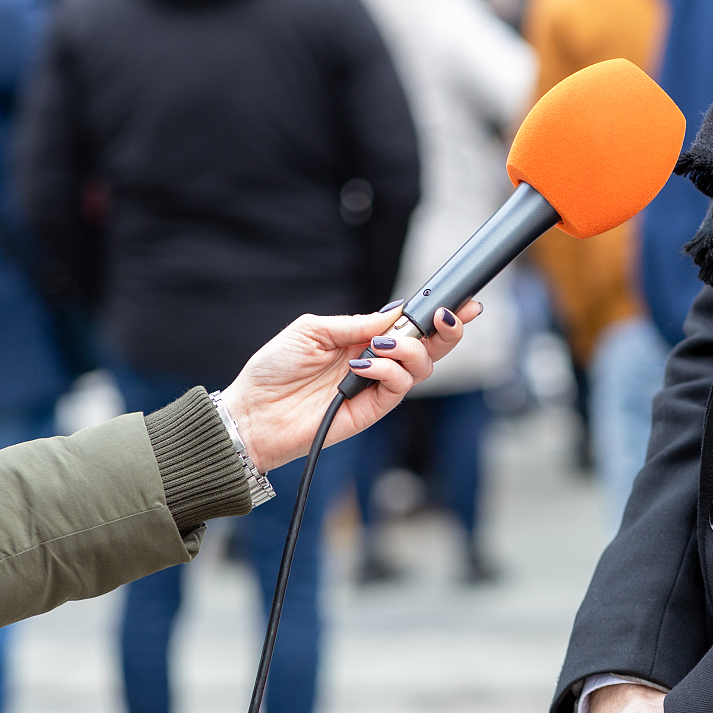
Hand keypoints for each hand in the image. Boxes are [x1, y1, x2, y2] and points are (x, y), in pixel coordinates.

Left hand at [222, 302, 479, 472]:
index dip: (436, 314)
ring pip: (422, 367)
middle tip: (446, 316)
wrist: (253, 412)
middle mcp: (377, 363)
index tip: (459, 300)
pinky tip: (364, 365)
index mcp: (364, 340)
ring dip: (410, 349)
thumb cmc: (275, 369)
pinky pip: (399, 387)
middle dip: (447, 330)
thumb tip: (395, 313)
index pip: (410, 326)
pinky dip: (389, 370)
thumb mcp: (312, 329)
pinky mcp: (372, 410)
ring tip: (381, 345)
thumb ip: (356, 323)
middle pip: (430, 348)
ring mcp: (377, 387)